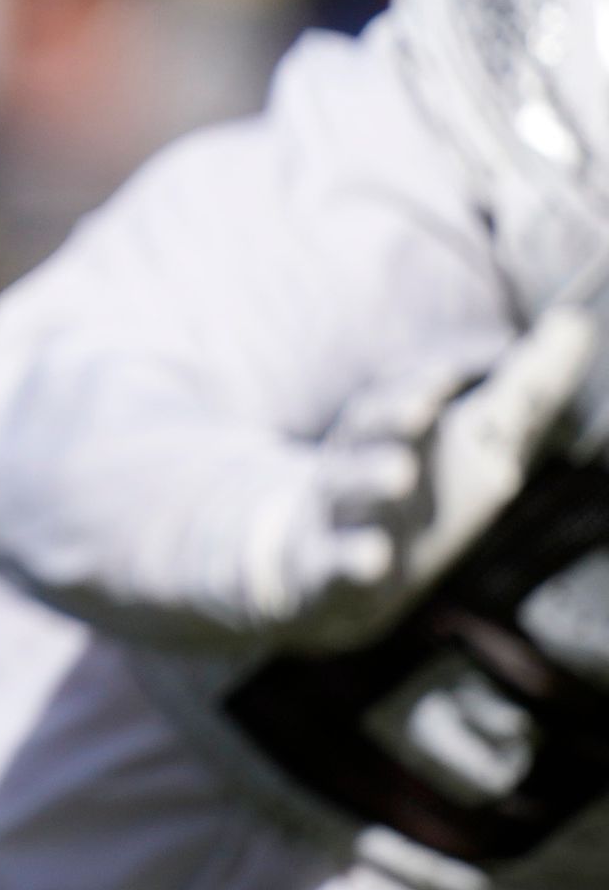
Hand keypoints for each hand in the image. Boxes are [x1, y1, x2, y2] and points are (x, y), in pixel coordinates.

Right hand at [254, 305, 596, 650]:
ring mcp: (340, 508)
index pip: (418, 380)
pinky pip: (336, 559)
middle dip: (397, 409)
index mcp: (391, 419)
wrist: (315, 559)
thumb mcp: (465, 438)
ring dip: (372, 476)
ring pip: (349, 485)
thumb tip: (576, 326)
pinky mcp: (324, 563)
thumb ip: (522, 388)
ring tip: (400, 473)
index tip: (502, 351)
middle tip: (425, 401)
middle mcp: (361, 453)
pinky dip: (352, 558)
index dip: (454, 366)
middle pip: (372, 422)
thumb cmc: (408, 490)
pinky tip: (374, 558)